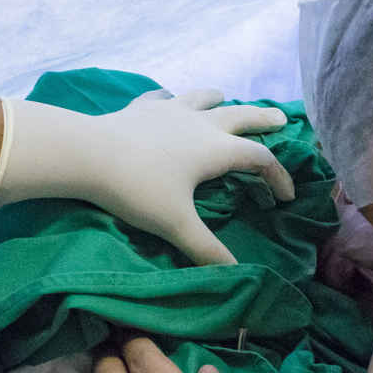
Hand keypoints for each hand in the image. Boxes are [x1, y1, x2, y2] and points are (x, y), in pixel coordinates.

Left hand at [0, 89, 295, 265]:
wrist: (86, 153)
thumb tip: (235, 274)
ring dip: (219, 100)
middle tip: (282, 119)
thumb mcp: (176, 224)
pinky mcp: (141, 108)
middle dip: (265, 120)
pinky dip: (172, 101)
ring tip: (225, 99)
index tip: (286, 197)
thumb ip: (207, 249)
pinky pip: (163, 99)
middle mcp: (200, 124)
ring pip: (203, 99)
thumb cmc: (138, 189)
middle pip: (242, 117)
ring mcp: (170, 111)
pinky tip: (168, 102)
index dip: (279, 177)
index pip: (260, 160)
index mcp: (216, 150)